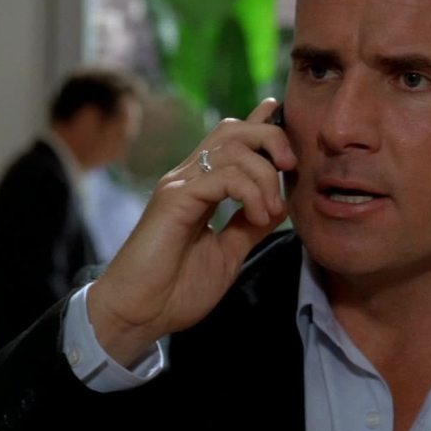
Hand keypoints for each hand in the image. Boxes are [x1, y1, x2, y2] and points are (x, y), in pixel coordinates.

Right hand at [87, 99, 296, 365]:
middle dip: (270, 138)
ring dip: (265, 175)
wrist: (139, 315)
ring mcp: (179, 185)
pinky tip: (258, 215)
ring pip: (232, 148)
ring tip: (271, 210)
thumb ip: (250, 226)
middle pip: (232, 130)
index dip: (259, 124)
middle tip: (291, 166)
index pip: (231, 142)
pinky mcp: (174, 198)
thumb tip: (280, 204)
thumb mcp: (227, 254)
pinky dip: (250, 191)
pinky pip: (222, 176)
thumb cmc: (176, 290)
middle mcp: (188, 179)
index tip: (283, 116)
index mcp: (200, 189)